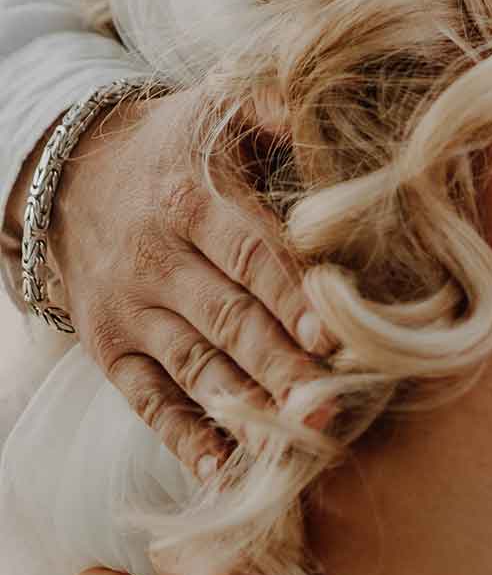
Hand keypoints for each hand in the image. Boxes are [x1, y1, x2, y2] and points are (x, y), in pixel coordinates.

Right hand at [46, 87, 333, 478]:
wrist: (72, 173)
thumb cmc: (175, 144)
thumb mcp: (216, 106)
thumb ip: (273, 107)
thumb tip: (323, 114)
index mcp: (190, 201)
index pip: (250, 254)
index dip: (292, 297)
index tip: (335, 337)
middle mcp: (157, 260)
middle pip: (229, 320)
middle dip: (281, 366)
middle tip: (330, 406)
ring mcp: (130, 310)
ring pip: (195, 367)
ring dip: (246, 408)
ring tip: (293, 442)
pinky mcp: (109, 348)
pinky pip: (147, 400)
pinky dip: (184, 437)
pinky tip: (224, 468)